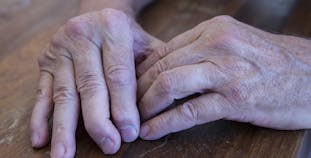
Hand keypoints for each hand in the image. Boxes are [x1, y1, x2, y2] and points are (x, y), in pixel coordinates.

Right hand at [30, 8, 161, 156]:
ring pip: (64, 94)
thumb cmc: (127, 36)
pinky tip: (42, 140)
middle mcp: (81, 34)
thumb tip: (161, 110)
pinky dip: (40, 118)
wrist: (98, 14)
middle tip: (109, 146)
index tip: (129, 133)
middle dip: (99, 121)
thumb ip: (155, 70)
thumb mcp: (145, 44)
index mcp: (112, 27)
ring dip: (65, 128)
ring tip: (65, 156)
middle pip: (90, 86)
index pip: (118, 75)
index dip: (124, 107)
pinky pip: (42, 92)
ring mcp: (59, 47)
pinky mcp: (45, 61)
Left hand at [137, 15, 310, 139]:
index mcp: (213, 30)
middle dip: (137, 90)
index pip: (163, 51)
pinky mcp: (235, 98)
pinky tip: (152, 132)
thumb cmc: (271, 62)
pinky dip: (165, 122)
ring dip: (146, 105)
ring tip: (135, 120)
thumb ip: (201, 52)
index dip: (140, 72)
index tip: (129, 88)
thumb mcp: (233, 45)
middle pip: (161, 67)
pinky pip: (190, 110)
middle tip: (126, 106)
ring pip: (169, 84)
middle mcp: (216, 44)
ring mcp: (226, 71)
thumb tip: (167, 67)